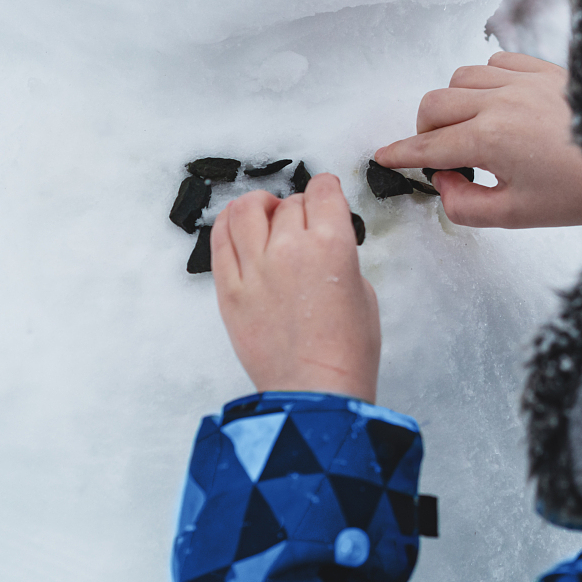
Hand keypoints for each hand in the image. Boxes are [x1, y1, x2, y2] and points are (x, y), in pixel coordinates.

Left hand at [210, 173, 380, 402]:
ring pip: (244, 210)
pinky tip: (238, 229)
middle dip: (297, 207)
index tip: (325, 193)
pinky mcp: (229, 291)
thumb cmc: (346, 352)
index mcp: (332, 245)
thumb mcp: (363, 291)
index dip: (326, 189)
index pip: (322, 191)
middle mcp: (289, 249)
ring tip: (264, 214)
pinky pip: (219, 242)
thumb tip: (321, 242)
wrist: (316, 392)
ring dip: (257, 205)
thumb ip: (340, 256)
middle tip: (301, 222)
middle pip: (287, 203)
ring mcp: (254, 270)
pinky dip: (228, 227)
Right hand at [376, 52, 581, 229]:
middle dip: (425, 130)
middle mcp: (501, 102)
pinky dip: (487, 78)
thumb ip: (467, 206)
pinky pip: (498, 60)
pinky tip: (500, 102)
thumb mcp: (517, 215)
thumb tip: (445, 184)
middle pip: (434, 104)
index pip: (428, 148)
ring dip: (454, 102)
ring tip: (471, 129)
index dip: (401, 155)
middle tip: (440, 155)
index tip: (385, 157)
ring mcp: (524, 80)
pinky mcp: (547, 69)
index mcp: (490, 140)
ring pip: (462, 76)